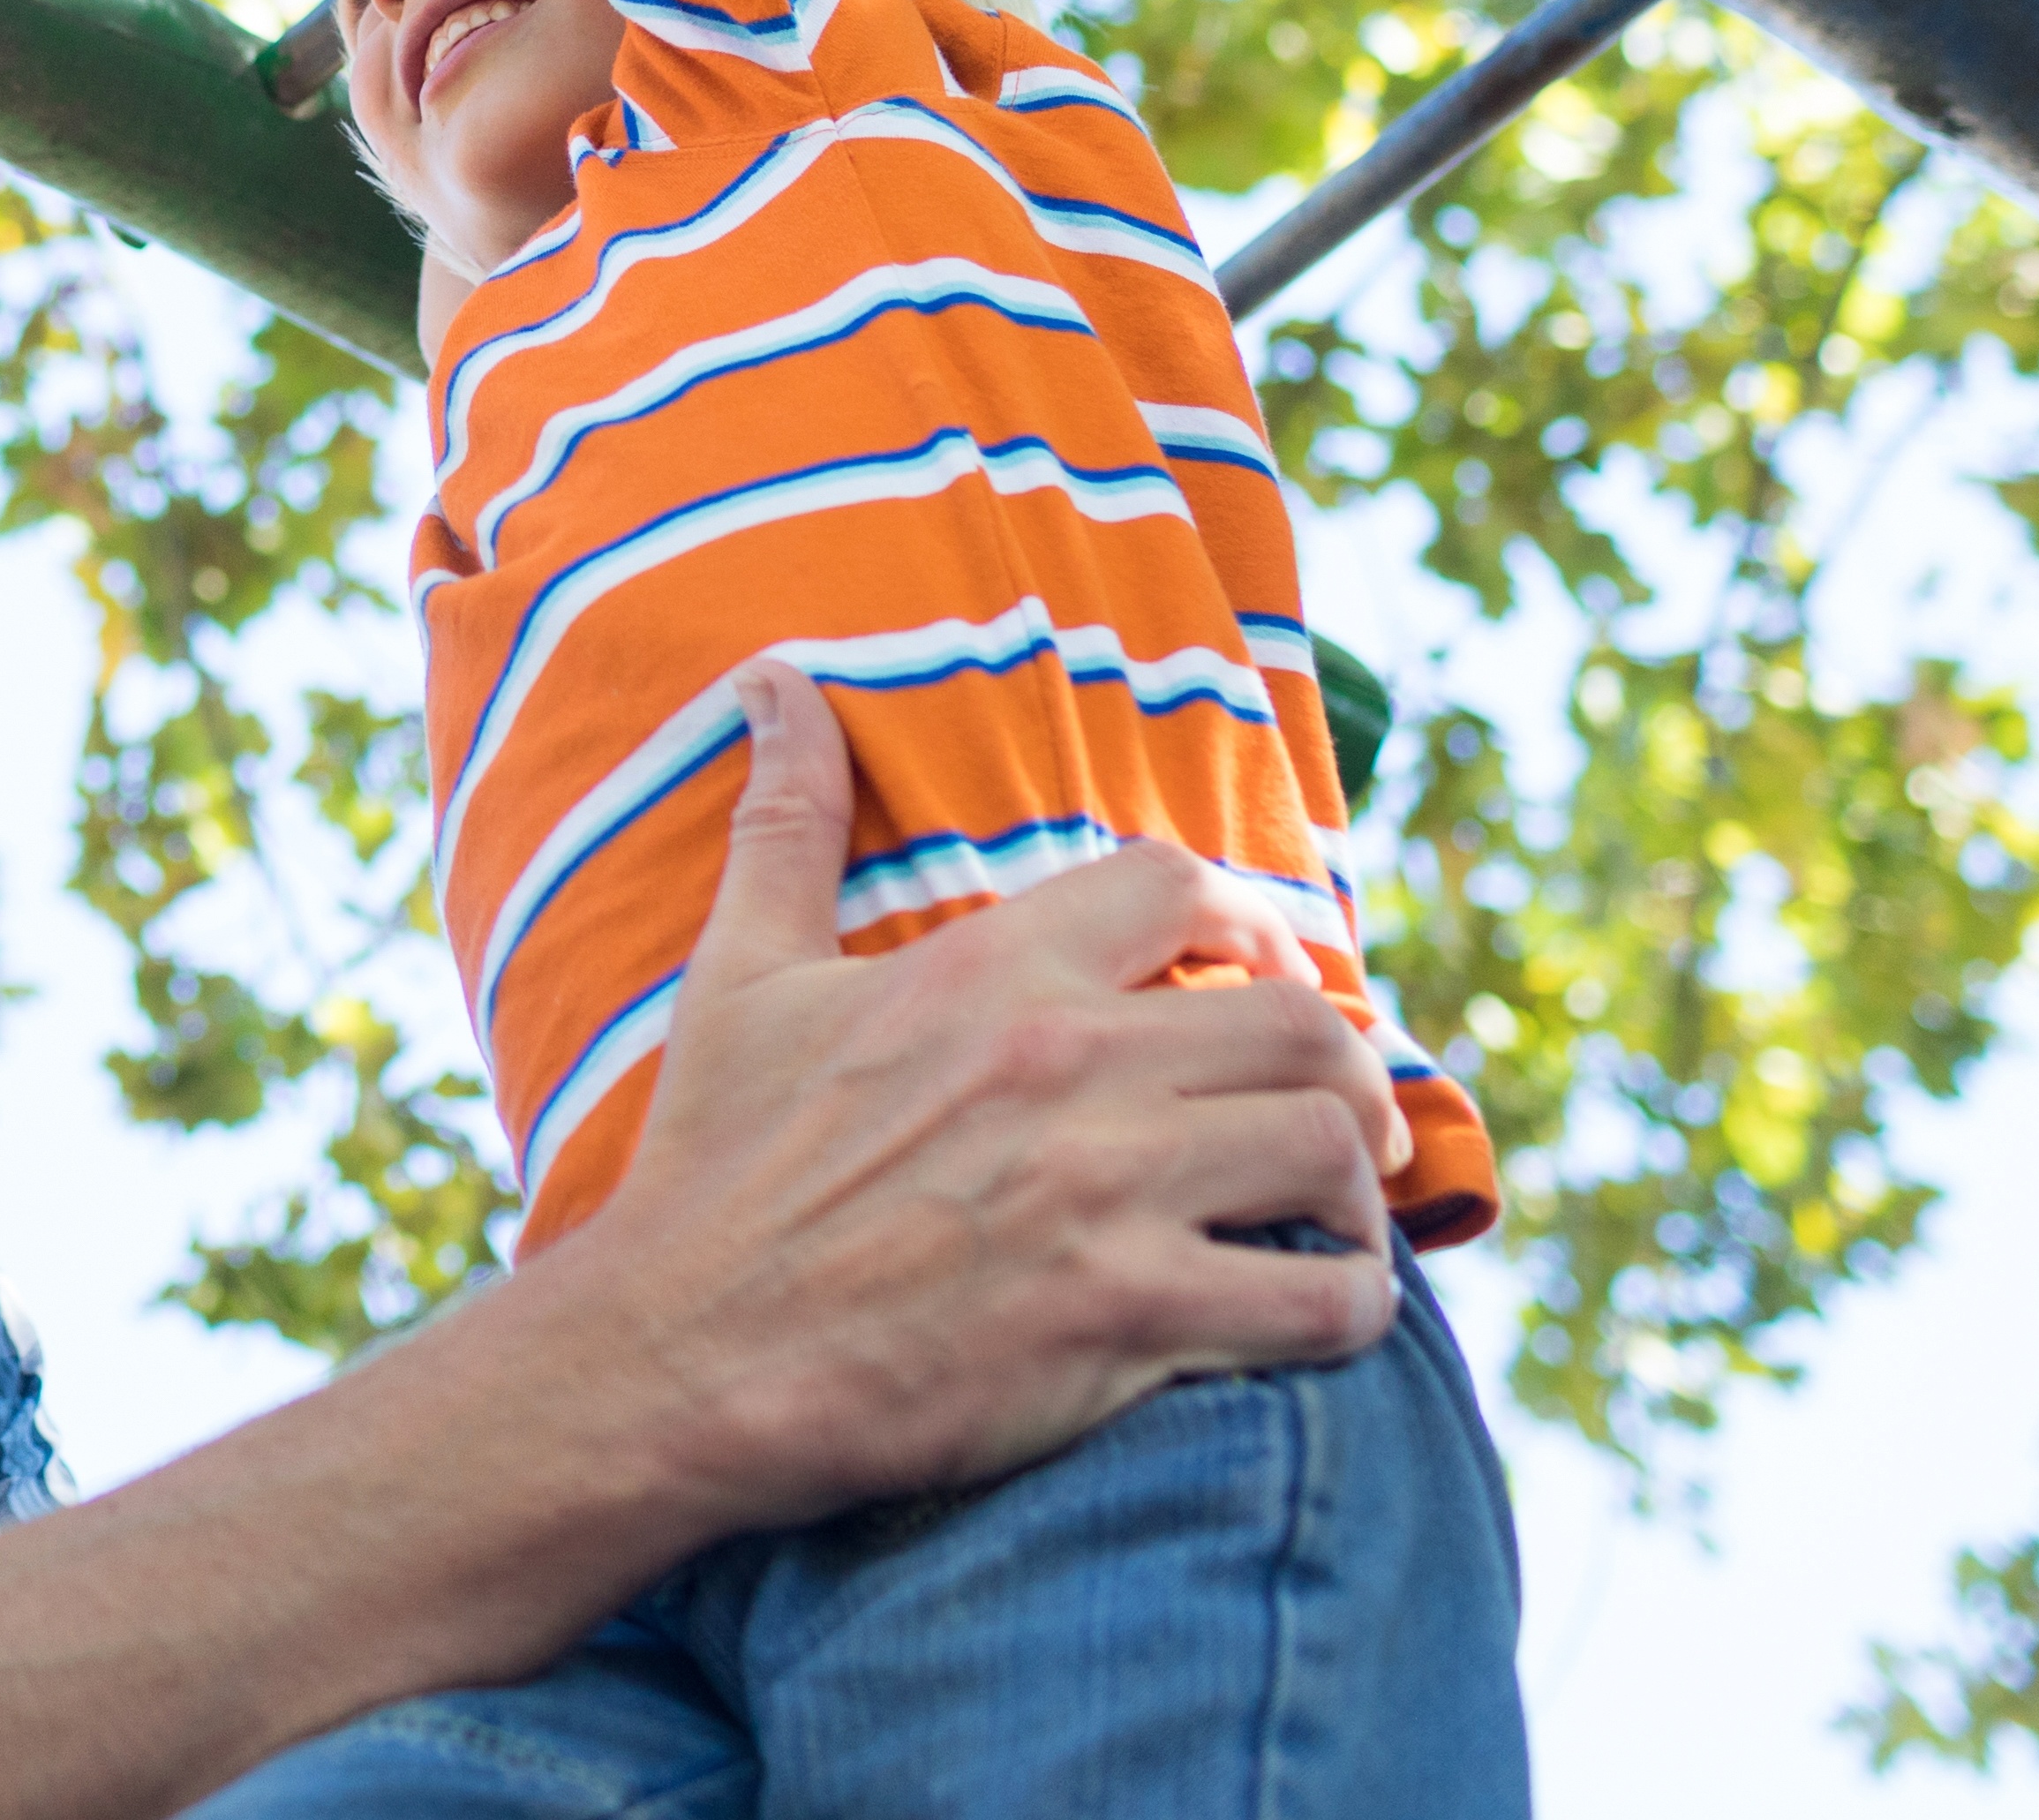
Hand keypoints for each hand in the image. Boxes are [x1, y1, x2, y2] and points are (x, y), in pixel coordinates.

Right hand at [544, 658, 1407, 1531]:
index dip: (1257, 925)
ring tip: (1335, 1217)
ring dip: (1359, 1189)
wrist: (679, 1358)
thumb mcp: (740, 974)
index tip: (1270, 980)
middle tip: (1344, 1118)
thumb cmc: (712, 1167)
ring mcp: (1103, 1195)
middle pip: (1305, 1025)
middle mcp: (1063, 1063)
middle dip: (1350, 1070)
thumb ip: (786, 823)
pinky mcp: (1123, 1320)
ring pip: (1329, 1151)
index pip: (1184, 887)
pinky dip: (1352, 1306)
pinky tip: (1322, 1310)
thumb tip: (774, 679)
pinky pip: (1319, 1301)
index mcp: (989, 970)